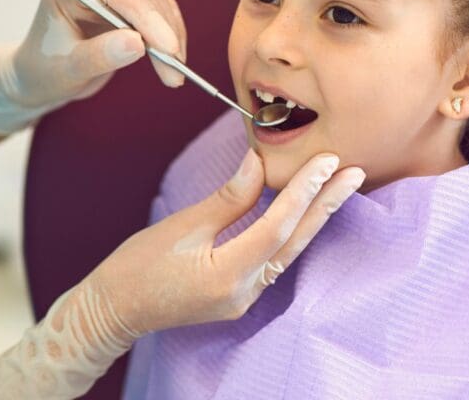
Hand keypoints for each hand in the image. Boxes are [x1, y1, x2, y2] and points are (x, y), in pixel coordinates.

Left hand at [0, 0, 186, 134]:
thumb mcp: (67, 70)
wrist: (40, 77)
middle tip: (175, 74)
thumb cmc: (43, 71)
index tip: (167, 49)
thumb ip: (99, 55)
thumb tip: (138, 44)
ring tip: (174, 76)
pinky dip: (171, 38)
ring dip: (171, 39)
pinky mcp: (129, 6)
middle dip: (162, 34)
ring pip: (157, 4)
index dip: (146, 17)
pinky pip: (160, 15)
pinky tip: (173, 63)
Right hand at [0, 150, 365, 398]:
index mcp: (227, 275)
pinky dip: (289, 233)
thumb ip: (228, 198)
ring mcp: (243, 300)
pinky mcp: (238, 297)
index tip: (327, 160)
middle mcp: (243, 293)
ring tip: (337, 187)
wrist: (114, 309)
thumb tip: (260, 163)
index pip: (278, 226)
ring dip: (314, 219)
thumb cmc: (137, 266)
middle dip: (326, 205)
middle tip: (355, 172)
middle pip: (295, 243)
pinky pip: (273, 261)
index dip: (304, 190)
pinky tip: (301, 212)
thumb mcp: (182, 225)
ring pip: (288, 253)